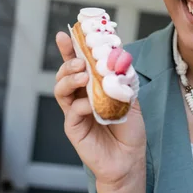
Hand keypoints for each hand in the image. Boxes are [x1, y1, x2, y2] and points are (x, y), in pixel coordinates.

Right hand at [54, 32, 146, 188]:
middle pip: (65, 72)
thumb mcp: (131, 99)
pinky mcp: (73, 127)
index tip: (67, 33)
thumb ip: (123, 79)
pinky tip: (90, 104)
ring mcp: (74, 111)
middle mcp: (80, 96)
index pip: (79, 63)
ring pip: (61, 89)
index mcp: (93, 86)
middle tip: (80, 59)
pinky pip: (72, 111)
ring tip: (82, 75)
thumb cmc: (129, 129)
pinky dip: (80, 104)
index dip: (71, 48)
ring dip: (69, 78)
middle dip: (68, 60)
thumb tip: (120, 56)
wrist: (129, 158)